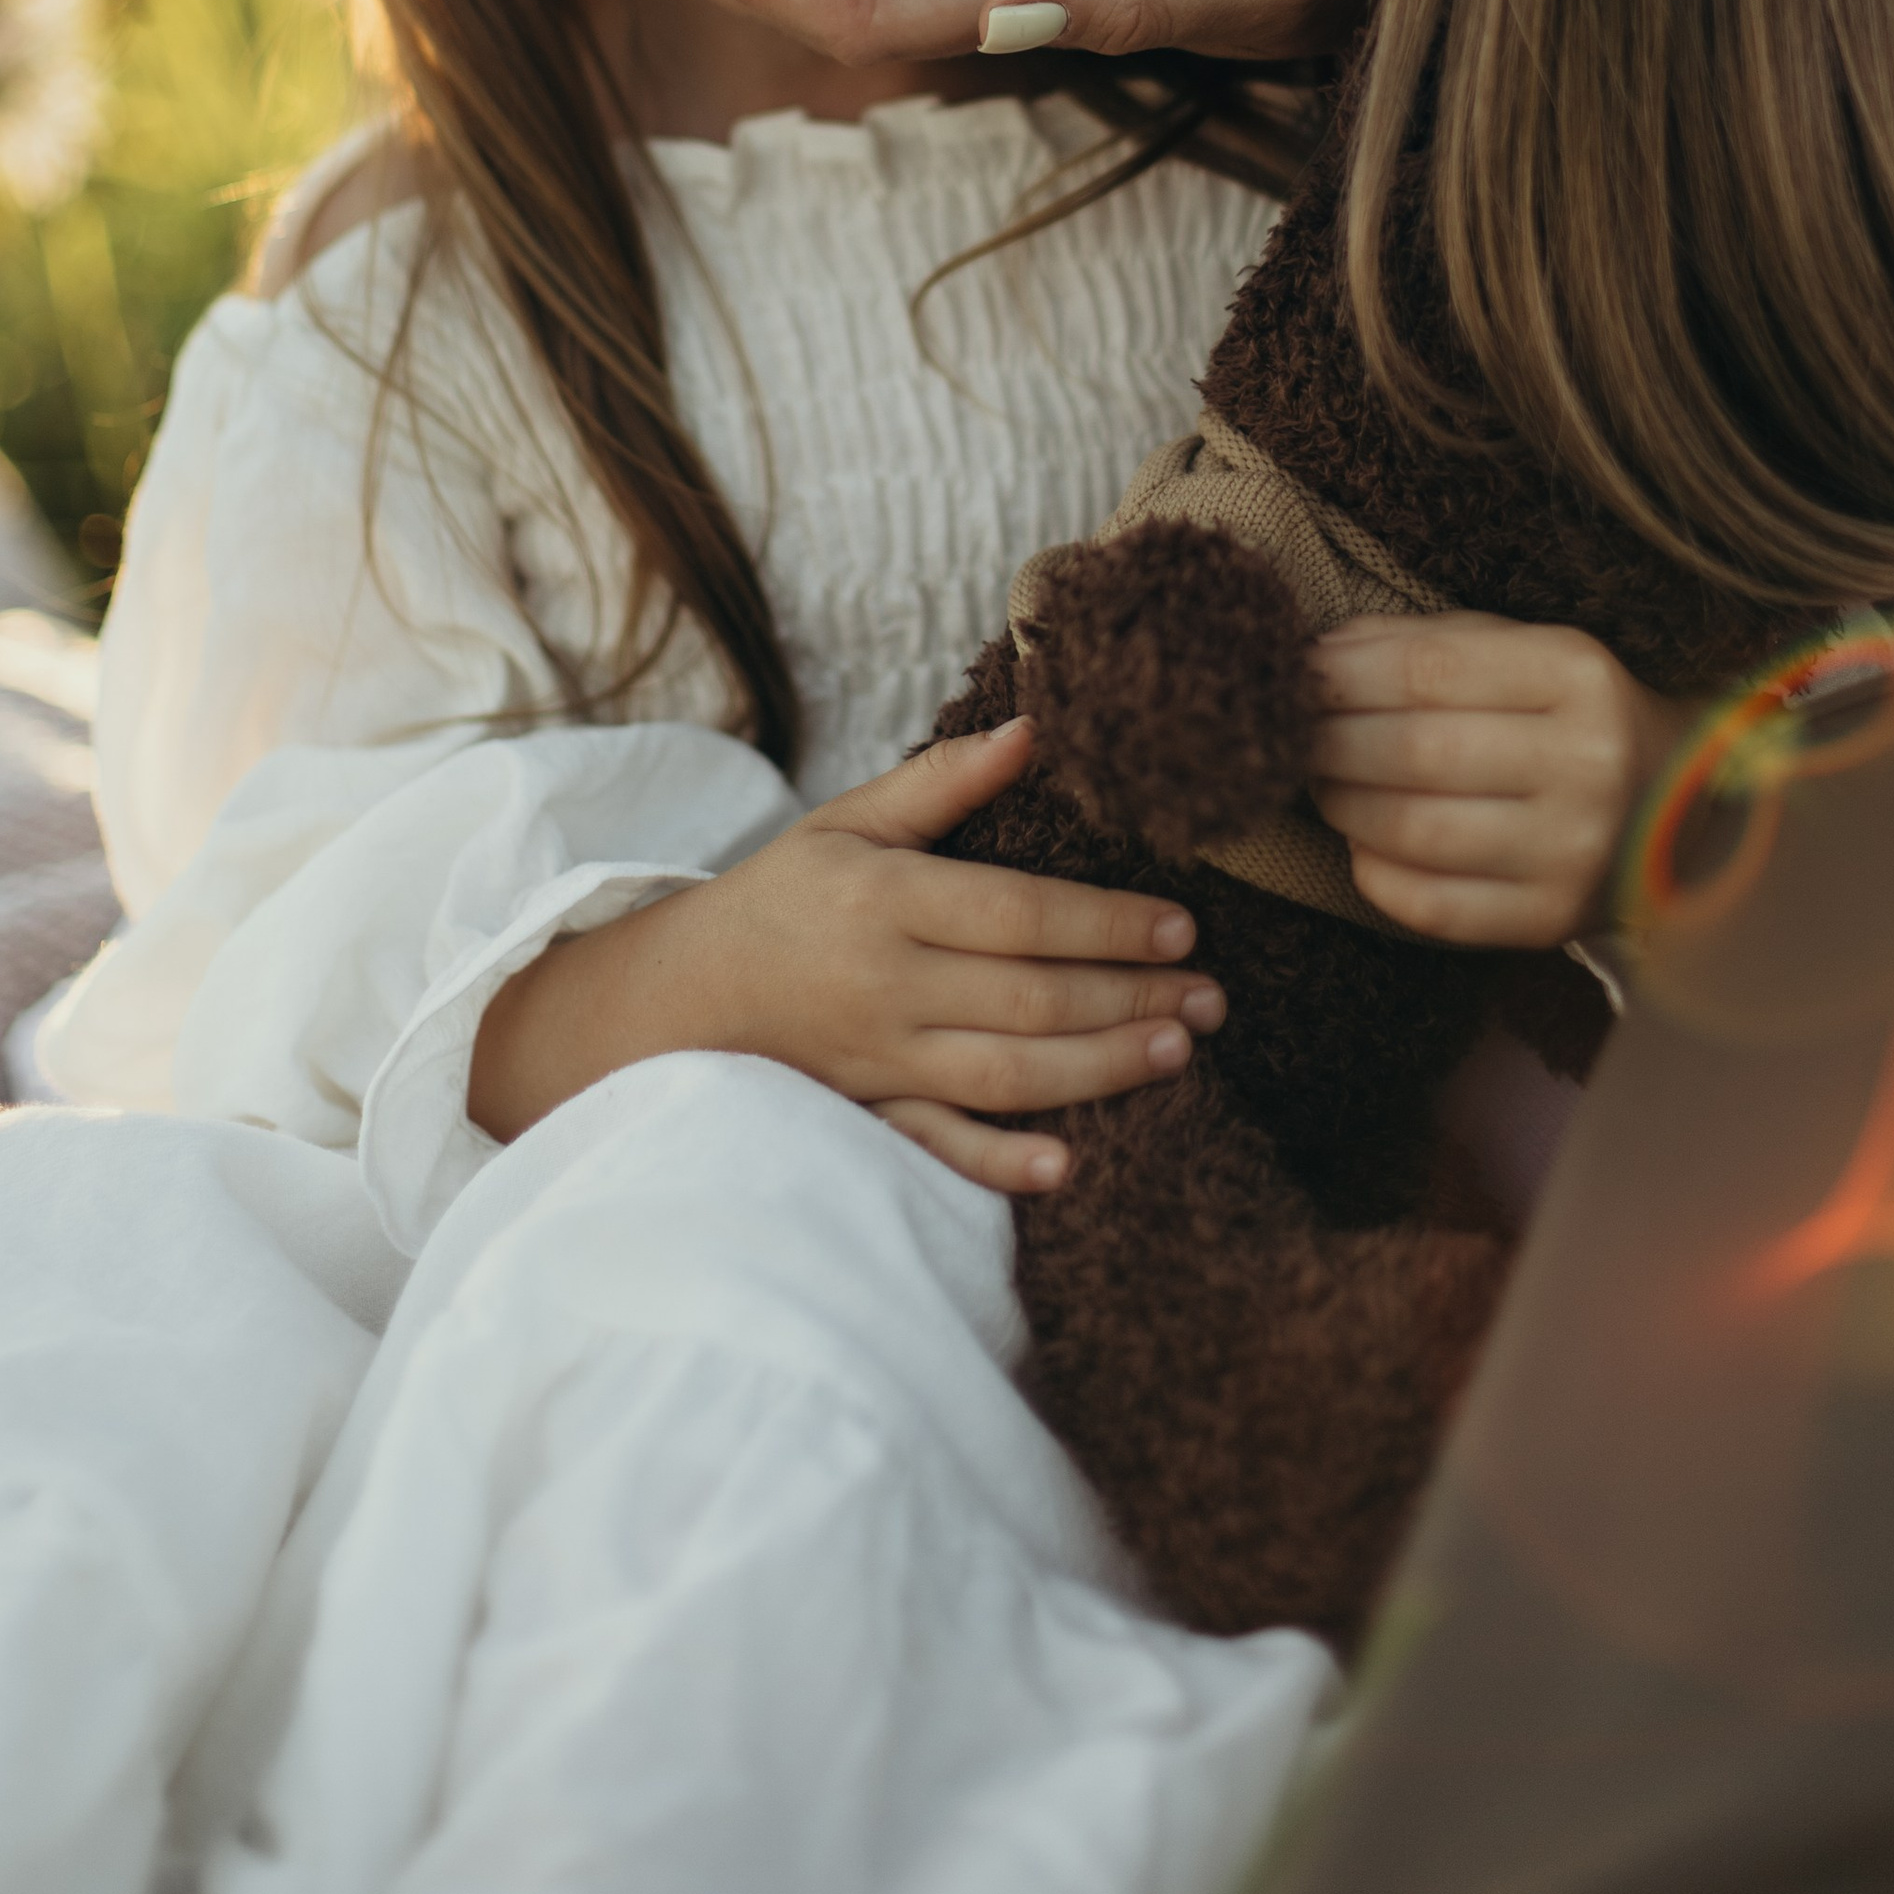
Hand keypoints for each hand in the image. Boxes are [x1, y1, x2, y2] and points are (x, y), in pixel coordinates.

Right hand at [468, 715, 1224, 1193]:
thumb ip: (944, 783)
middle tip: (1213, 998)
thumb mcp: (850, 821)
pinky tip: (1068, 1165)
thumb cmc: (783, 895)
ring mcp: (877, 1061)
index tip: (1181, 926)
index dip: (1105, 924)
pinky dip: (1000, 1162)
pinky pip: (939, 1147)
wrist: (680, 993)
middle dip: (1130, 1000)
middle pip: (1028, 999)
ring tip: (1179, 1052)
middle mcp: (885, 985)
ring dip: (1100, 1069)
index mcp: (885, 900)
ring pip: (1005, 1075)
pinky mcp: (868, 1115)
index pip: (1017, 915)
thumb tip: (1035, 728)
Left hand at [1309, 613, 1688, 944]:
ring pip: (1415, 832)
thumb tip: (1321, 653)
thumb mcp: (1520, 651)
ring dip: (1343, 805)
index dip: (1344, 675)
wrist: (1674, 808)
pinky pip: (1433, 906)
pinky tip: (1362, 844)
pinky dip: (1375, 874)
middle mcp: (1585, 764)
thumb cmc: (1567, 715)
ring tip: (1323, 783)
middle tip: (1293, 734)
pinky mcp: (1552, 921)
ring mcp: (1573, 851)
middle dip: (1330, 741)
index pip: (1430, 670)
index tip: (1296, 673)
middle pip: (1416, 752)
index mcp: (1576, 676)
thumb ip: (1425, 642)